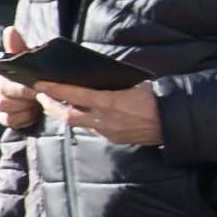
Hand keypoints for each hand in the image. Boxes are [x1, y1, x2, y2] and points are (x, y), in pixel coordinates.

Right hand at [0, 24, 43, 133]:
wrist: (39, 90)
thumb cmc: (31, 72)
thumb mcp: (27, 59)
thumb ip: (18, 48)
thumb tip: (10, 30)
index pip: (4, 85)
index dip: (21, 89)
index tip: (35, 88)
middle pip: (5, 101)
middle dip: (26, 100)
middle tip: (40, 95)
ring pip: (10, 112)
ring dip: (26, 108)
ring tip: (36, 101)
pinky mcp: (3, 120)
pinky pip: (13, 122)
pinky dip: (26, 117)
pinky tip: (32, 110)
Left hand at [38, 79, 162, 146]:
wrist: (177, 121)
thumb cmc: (158, 97)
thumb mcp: (135, 84)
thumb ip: (113, 84)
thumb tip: (94, 78)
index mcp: (112, 102)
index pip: (75, 95)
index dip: (55, 89)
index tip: (39, 83)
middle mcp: (106, 120)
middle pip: (68, 115)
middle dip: (50, 105)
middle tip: (39, 94)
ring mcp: (109, 132)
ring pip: (77, 123)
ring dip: (64, 113)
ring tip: (53, 103)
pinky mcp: (114, 139)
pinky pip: (91, 129)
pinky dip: (81, 120)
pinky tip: (78, 112)